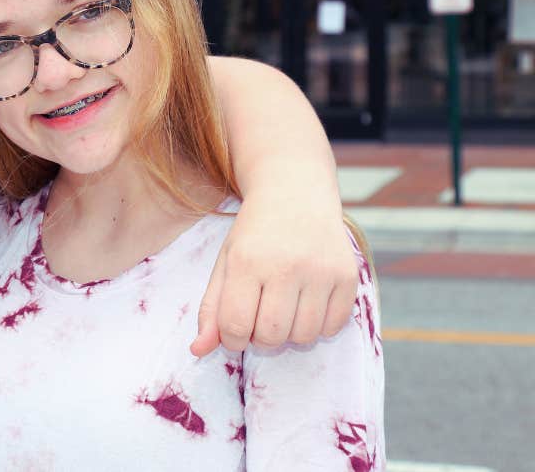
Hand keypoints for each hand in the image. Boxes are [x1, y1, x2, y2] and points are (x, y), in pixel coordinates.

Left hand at [190, 193, 358, 355]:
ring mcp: (321, 271)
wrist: (295, 195)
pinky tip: (307, 302)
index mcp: (247, 262)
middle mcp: (286, 266)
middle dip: (262, 338)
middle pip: (272, 336)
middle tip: (260, 316)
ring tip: (283, 308)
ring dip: (290, 334)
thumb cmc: (254, 236)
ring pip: (304, 336)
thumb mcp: (225, 264)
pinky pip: (333, 327)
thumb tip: (197, 351)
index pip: (236, 326)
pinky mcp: (348, 276)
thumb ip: (211, 309)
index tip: (235, 329)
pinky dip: (318, 326)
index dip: (232, 339)